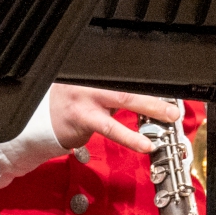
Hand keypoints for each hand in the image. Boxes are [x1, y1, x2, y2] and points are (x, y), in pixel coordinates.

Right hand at [45, 84, 181, 155]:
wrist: (41, 122)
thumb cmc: (69, 106)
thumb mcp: (90, 91)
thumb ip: (113, 91)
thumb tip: (146, 98)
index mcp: (93, 70)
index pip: (126, 73)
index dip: (149, 82)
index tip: (168, 91)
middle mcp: (87, 78)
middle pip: (127, 82)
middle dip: (154, 91)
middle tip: (174, 103)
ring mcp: (84, 96)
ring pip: (122, 98)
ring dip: (149, 106)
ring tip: (167, 116)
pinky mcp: (82, 117)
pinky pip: (110, 127)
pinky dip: (130, 136)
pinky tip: (143, 144)